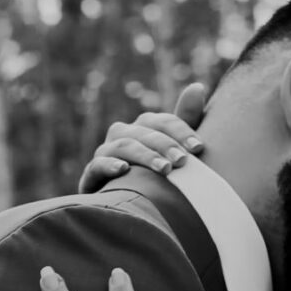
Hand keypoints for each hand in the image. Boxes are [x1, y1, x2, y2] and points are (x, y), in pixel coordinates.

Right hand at [78, 82, 209, 191]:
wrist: (124, 204)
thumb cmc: (153, 174)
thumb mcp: (172, 149)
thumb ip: (185, 121)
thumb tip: (198, 86)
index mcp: (143, 127)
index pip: (163, 122)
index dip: (181, 132)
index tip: (198, 148)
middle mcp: (122, 134)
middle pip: (144, 133)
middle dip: (165, 145)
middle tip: (182, 161)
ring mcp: (106, 152)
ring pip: (124, 147)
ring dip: (145, 156)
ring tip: (164, 169)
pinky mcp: (92, 174)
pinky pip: (97, 165)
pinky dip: (109, 165)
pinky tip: (123, 169)